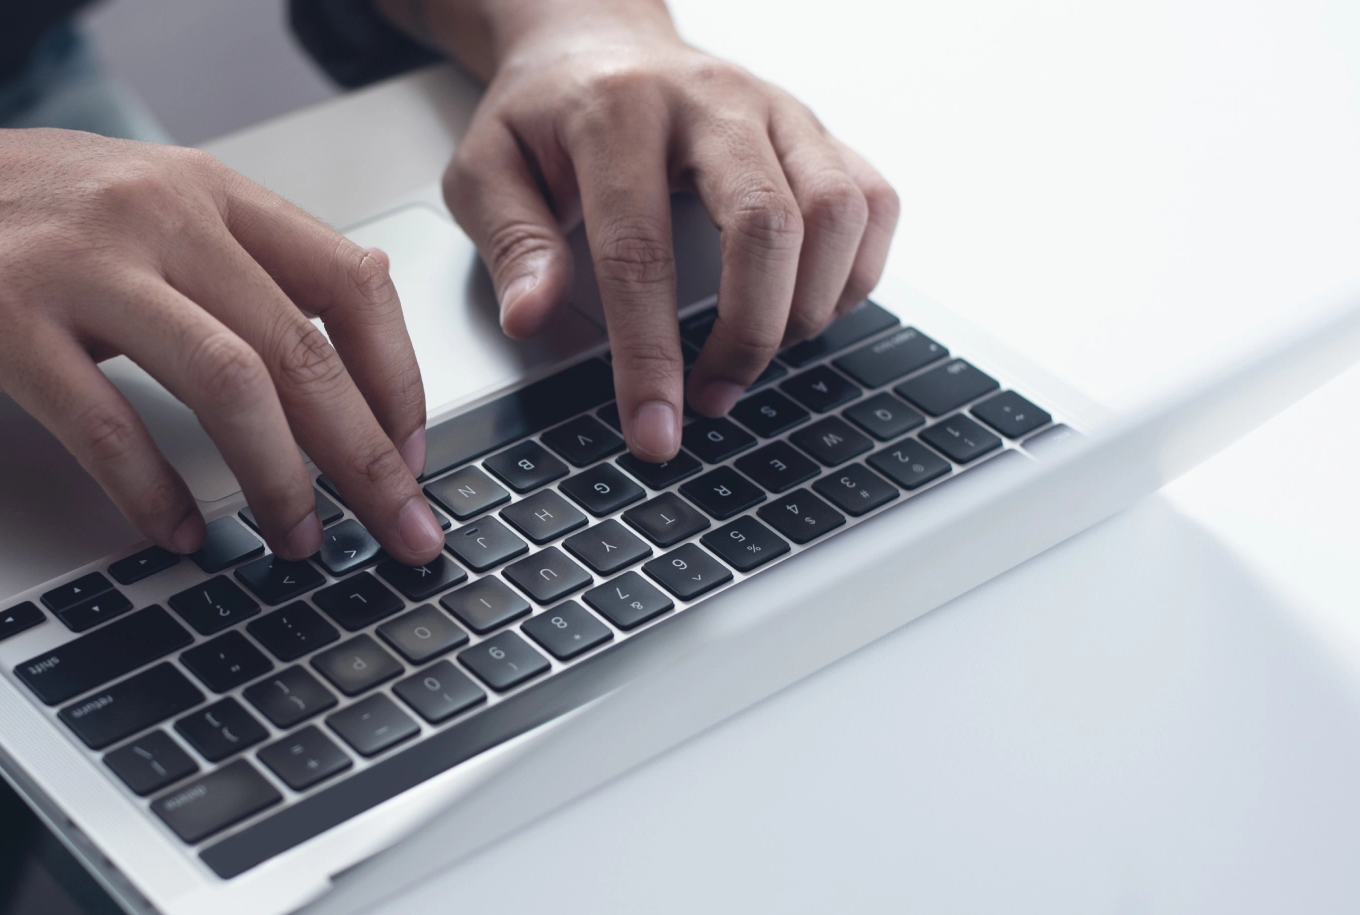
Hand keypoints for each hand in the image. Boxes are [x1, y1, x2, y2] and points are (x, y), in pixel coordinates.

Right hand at [0, 84, 444, 562]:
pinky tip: (174, 532)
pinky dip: (152, 492)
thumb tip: (312, 377)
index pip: (350, 282)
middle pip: (305, 348)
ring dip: (277, 480)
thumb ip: (220, 272)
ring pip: (230, 382)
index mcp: (206, 191)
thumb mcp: (134, 210)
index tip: (411, 454)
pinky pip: (106, 424)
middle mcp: (160, 214)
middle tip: (400, 532)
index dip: (398, 380)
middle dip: (368, 459)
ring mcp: (83, 264)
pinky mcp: (5, 320)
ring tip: (296, 543)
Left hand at [434, 0, 899, 460]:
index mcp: (619, 112)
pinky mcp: (820, 128)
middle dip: (748, 336)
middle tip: (710, 399)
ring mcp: (778, 111)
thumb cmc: (543, 114)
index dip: (650, 354)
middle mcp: (712, 101)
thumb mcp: (485, 168)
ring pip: (838, 211)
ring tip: (751, 359)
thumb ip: (510, 242)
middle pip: (767, 224)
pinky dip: (854, 274)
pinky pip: (873, 201)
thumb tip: (532, 318)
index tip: (653, 430)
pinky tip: (801, 311)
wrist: (598, 39)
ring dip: (807, 310)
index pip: (641, 250)